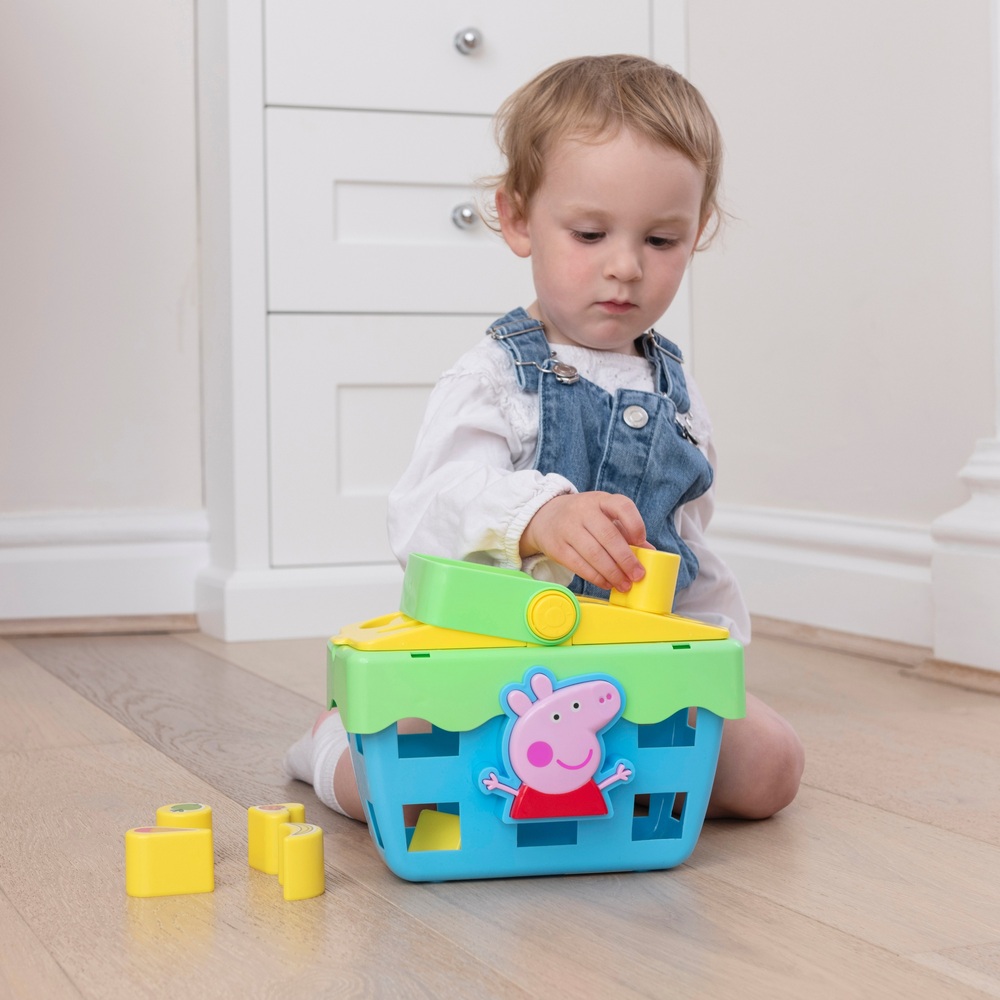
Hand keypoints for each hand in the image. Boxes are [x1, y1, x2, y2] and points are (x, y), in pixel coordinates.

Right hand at [520, 492, 651, 591]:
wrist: (545, 517)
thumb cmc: (583, 518)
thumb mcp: (603, 515)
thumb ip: (625, 530)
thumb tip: (649, 552)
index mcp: (600, 500)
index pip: (622, 506)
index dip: (635, 525)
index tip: (641, 543)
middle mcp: (583, 511)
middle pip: (608, 536)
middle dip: (626, 559)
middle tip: (637, 575)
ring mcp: (568, 528)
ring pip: (594, 553)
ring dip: (612, 573)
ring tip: (624, 585)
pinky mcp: (557, 547)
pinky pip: (579, 565)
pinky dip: (596, 577)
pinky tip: (607, 583)